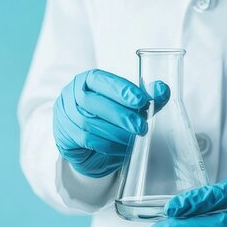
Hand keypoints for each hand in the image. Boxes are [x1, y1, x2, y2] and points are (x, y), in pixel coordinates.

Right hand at [53, 69, 169, 177]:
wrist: (87, 144)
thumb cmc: (109, 117)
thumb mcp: (129, 104)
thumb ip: (146, 96)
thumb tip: (162, 89)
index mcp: (86, 80)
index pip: (100, 79)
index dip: (120, 89)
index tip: (141, 100)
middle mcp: (71, 95)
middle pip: (92, 102)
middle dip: (120, 114)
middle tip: (141, 126)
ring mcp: (65, 116)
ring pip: (89, 123)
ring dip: (116, 132)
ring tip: (135, 137)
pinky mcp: (64, 136)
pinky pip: (87, 140)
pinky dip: (108, 144)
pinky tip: (123, 147)